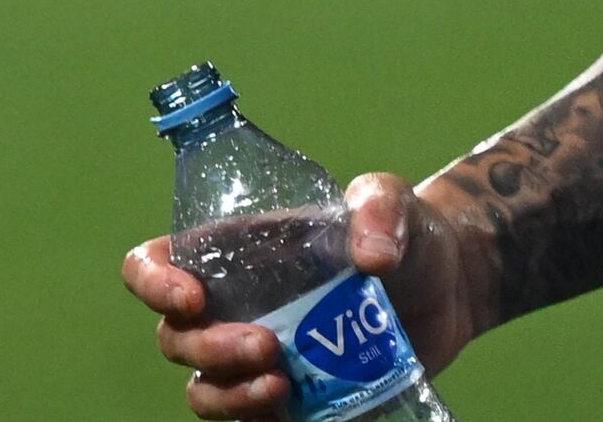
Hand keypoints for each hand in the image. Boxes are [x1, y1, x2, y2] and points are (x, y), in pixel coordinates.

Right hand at [121, 173, 497, 419]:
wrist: (449, 288)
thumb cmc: (404, 234)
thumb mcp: (393, 202)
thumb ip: (379, 209)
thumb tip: (370, 258)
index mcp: (235, 252)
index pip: (155, 264)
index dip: (153, 283)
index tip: (190, 297)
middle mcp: (234, 307)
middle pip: (175, 338)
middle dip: (209, 348)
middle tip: (267, 345)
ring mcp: (257, 358)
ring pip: (203, 391)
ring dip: (230, 396)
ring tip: (281, 385)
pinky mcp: (289, 400)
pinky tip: (294, 410)